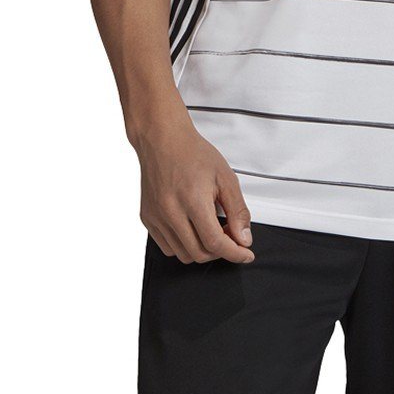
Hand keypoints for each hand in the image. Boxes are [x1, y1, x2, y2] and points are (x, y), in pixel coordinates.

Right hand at [134, 118, 255, 263]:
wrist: (162, 140)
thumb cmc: (193, 153)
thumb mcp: (225, 177)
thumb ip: (237, 210)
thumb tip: (244, 238)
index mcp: (192, 200)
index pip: (215, 242)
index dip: (234, 253)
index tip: (245, 254)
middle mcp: (170, 212)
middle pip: (199, 253)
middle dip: (220, 251)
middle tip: (230, 235)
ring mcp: (156, 217)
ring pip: (182, 254)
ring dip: (202, 249)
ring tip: (212, 228)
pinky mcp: (147, 219)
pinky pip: (167, 247)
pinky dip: (184, 245)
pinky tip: (193, 228)